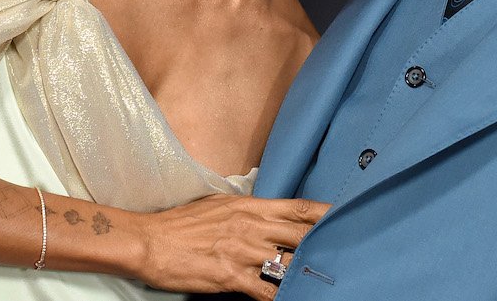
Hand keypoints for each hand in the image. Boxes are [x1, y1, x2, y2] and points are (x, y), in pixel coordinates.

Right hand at [134, 194, 328, 299]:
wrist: (150, 241)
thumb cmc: (181, 222)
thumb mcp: (219, 204)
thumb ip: (246, 209)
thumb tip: (265, 213)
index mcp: (250, 206)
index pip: (298, 208)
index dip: (324, 213)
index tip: (345, 216)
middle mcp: (251, 226)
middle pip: (301, 235)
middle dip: (324, 243)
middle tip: (346, 250)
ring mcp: (242, 252)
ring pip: (287, 263)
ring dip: (305, 272)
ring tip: (324, 277)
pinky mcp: (230, 277)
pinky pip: (264, 291)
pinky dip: (280, 297)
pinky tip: (294, 299)